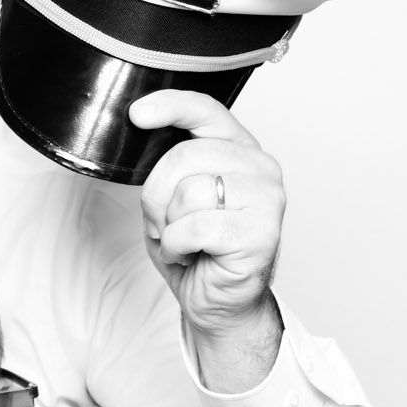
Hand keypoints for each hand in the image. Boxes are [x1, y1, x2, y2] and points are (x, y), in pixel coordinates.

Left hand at [130, 91, 286, 341]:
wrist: (218, 300)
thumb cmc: (195, 247)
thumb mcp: (173, 195)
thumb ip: (170, 162)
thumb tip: (140, 127)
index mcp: (240, 150)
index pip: (207, 111)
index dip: (171, 106)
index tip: (138, 114)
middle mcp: (260, 168)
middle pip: (184, 156)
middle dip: (156, 195)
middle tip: (164, 222)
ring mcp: (268, 199)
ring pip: (188, 192)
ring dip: (169, 225)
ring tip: (183, 240)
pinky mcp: (262, 232)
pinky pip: (194, 227)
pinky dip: (177, 246)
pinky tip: (191, 254)